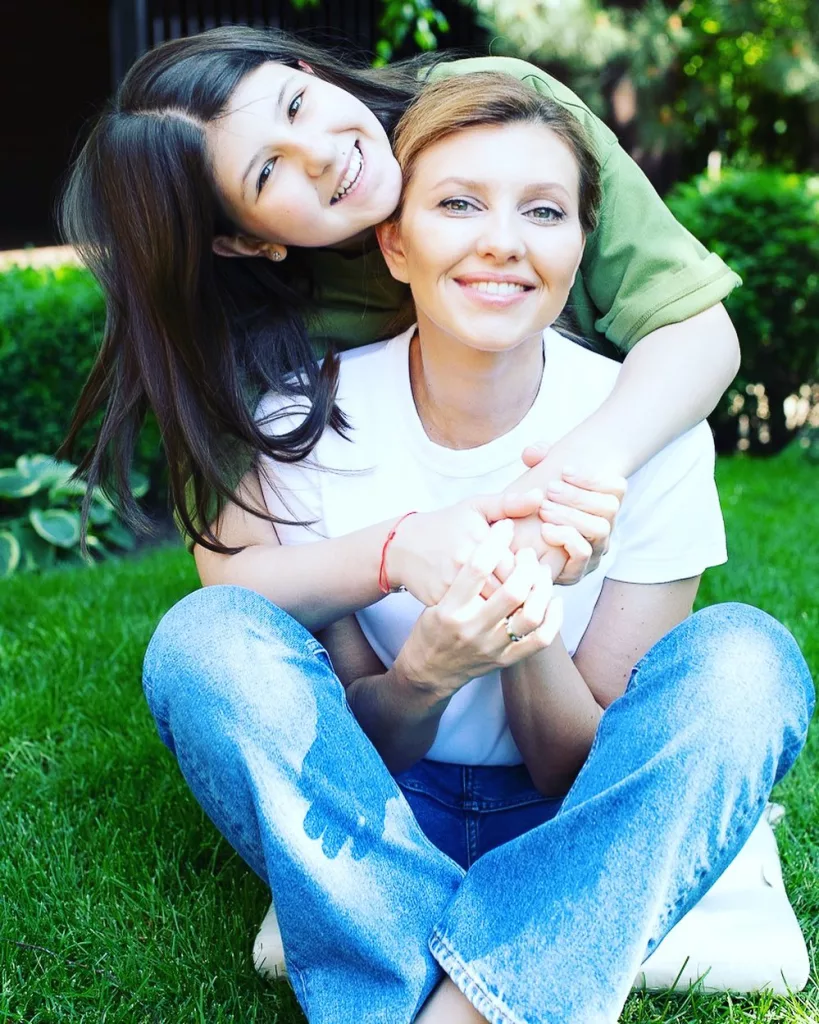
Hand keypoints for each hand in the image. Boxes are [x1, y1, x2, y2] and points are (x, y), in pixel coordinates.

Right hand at [386, 488, 544, 606]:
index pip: (518, 565)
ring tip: (520, 601)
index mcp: (476, 540)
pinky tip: (498, 612)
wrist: (402, 548)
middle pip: (508, 589)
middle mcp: (463, 566)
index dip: (532, 571)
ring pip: (493, 608)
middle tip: (534, 589)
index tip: (535, 569)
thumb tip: (539, 496)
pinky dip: (488, 617)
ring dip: (510, 608)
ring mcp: (450, 588)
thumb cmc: (445, 525)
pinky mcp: (440, 605)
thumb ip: (509, 502)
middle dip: (525, 592)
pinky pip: (473, 617)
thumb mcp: (475, 507)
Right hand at [396, 521, 563, 699]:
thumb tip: (494, 529)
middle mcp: (470, 628)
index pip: (477, 566)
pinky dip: (554, 618)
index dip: (496, 540)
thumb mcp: (434, 594)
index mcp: (449, 608)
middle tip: (526, 554)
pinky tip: (552, 600)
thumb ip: (462, 569)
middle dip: (526, 565)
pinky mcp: (505, 659)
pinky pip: (541, 640)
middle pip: (512, 590)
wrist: (426, 669)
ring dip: (542, 588)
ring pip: (531, 615)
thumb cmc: (432, 622)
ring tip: (540, 574)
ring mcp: (490, 646)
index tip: (505, 527)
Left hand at [518, 445, 626, 583]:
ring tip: (544, 509)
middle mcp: (602, 528)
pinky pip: (583, 554)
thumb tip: (534, 453)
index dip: (594, 477)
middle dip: (578, 495)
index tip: (565, 470)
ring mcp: (593, 552)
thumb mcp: (532, 476)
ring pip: (600, 529)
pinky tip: (545, 529)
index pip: (617, 487)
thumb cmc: (528, 506)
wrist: (512, 548)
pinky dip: (566, 538)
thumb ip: (535, 457)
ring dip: (571, 515)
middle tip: (550, 490)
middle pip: (609, 507)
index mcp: (599, 504)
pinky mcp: (577, 571)